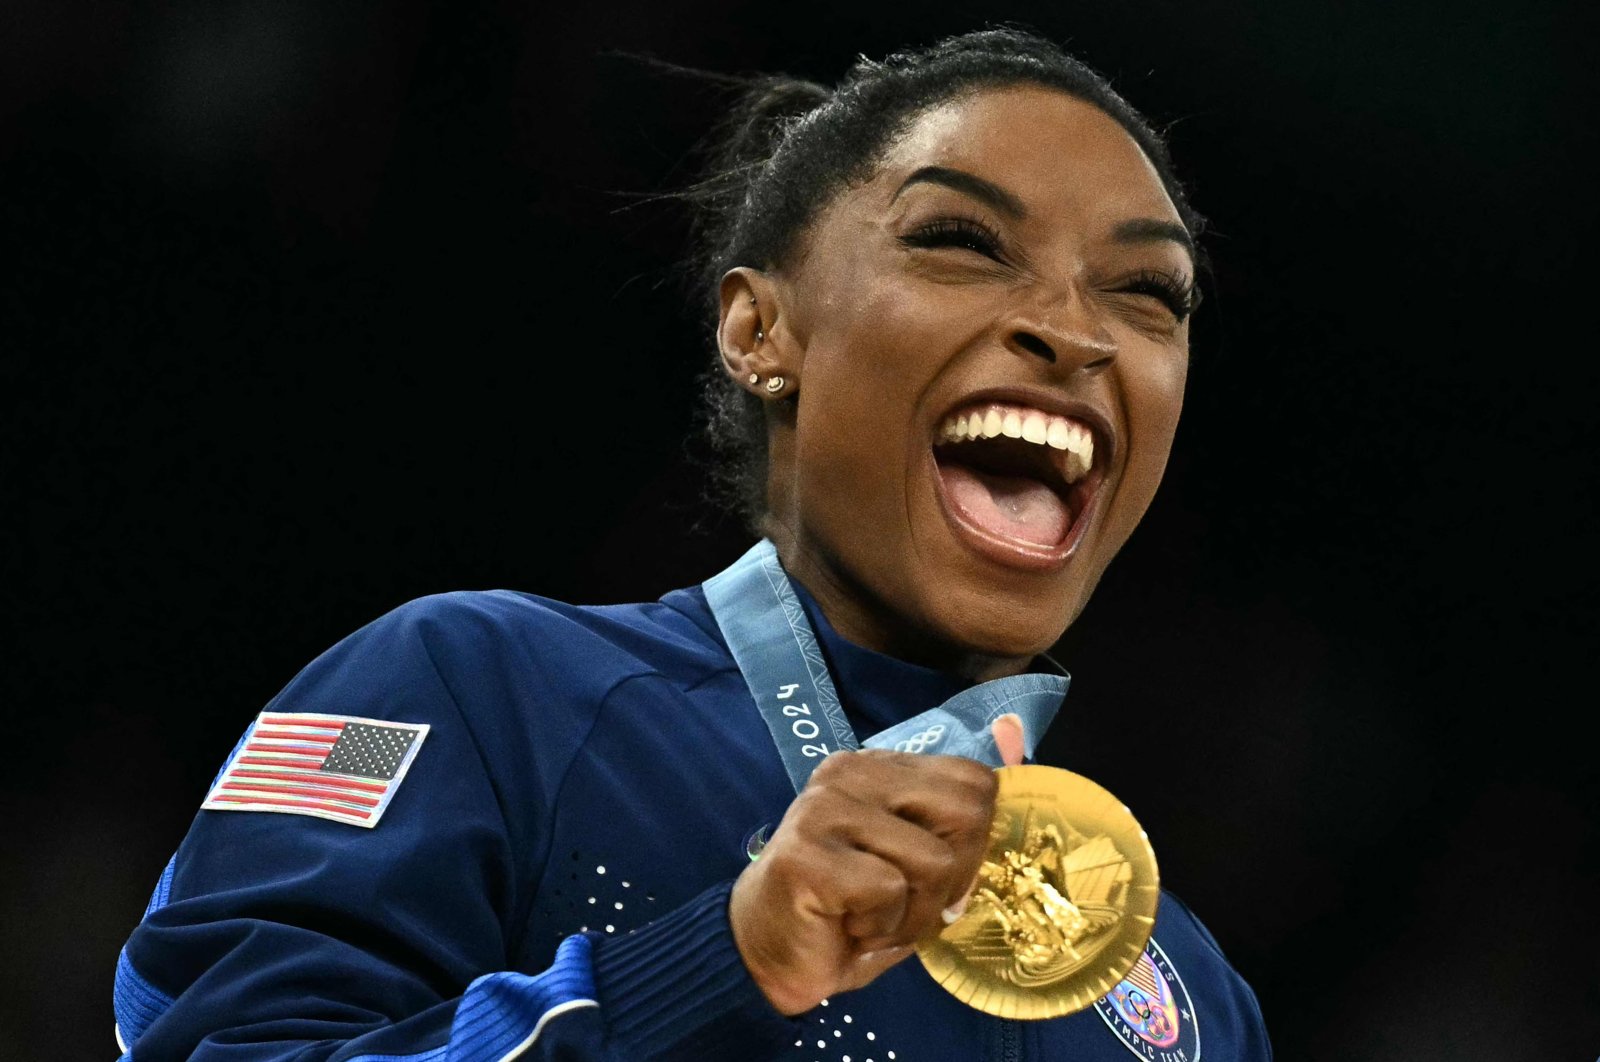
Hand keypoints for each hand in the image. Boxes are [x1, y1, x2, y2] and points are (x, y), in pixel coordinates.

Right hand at [729, 714, 1026, 1014]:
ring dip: (915, 913)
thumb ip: (962, 811)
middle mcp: (848, 773)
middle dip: (953, 877)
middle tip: (908, 902)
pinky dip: (881, 926)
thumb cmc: (850, 911)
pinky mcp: (808, 854)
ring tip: (873, 918)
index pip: (974, 780)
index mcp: (878, 767)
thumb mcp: (917, 861)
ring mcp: (823, 809)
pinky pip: (889, 890)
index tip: (936, 877)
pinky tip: (848, 926)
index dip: (973, 842)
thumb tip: (1016, 734)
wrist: (768, 956)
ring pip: (934, 860)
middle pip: (966, 813)